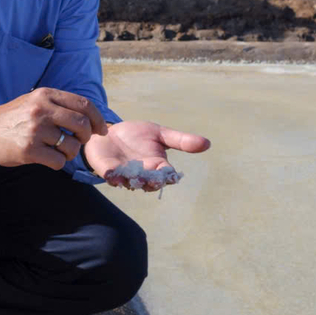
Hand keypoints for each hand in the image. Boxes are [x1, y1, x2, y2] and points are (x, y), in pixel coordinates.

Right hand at [0, 87, 108, 169]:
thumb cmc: (14, 117)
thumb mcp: (35, 101)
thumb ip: (59, 105)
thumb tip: (91, 119)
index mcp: (46, 95)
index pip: (84, 104)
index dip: (97, 119)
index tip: (101, 130)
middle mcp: (42, 110)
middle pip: (82, 124)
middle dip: (86, 137)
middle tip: (79, 141)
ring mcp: (35, 130)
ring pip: (72, 146)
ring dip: (71, 153)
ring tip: (59, 151)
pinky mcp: (28, 150)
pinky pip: (59, 161)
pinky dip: (59, 163)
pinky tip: (48, 158)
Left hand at [83, 120, 209, 192]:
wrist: (110, 132)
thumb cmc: (137, 135)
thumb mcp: (160, 134)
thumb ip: (180, 140)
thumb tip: (207, 143)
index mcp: (157, 165)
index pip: (166, 174)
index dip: (168, 175)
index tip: (171, 174)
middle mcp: (142, 173)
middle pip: (149, 182)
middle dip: (151, 182)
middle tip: (153, 180)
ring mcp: (124, 173)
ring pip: (130, 182)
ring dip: (132, 181)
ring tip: (134, 179)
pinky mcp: (107, 170)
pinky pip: (110, 176)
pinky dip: (112, 177)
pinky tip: (113, 176)